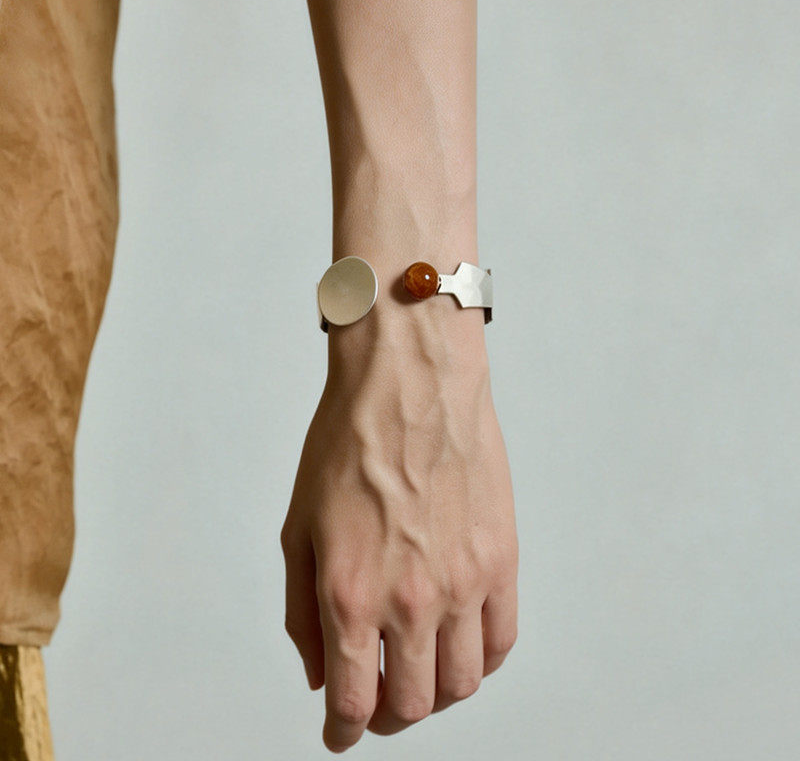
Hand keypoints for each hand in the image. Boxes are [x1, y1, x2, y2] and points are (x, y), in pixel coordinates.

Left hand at [281, 305, 517, 751]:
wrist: (411, 384)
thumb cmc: (349, 443)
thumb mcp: (299, 527)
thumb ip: (303, 613)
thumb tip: (319, 674)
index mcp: (352, 593)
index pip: (351, 701)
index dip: (342, 731)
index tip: (339, 734)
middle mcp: (412, 600)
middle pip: (411, 706)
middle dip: (385, 719)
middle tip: (375, 704)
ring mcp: (464, 583)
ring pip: (461, 685)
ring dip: (434, 696)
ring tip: (418, 675)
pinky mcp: (502, 560)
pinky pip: (500, 641)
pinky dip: (478, 663)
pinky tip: (457, 647)